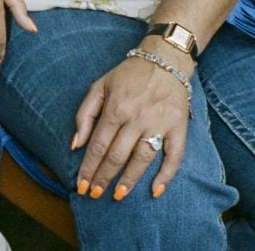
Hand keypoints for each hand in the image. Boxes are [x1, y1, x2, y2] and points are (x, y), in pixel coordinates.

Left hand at [72, 53, 191, 200]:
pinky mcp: (179, 127)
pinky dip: (166, 174)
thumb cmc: (127, 76)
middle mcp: (136, 118)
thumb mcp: (99, 87)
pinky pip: (174, 156)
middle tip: (94, 195)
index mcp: (115, 108)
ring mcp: (159, 124)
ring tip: (118, 195)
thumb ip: (85, 114)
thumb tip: (75, 144)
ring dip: (129, 180)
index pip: (98, 146)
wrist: (164, 60)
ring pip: (142, 158)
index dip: (88, 168)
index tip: (81, 185)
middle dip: (103, 177)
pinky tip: (155, 190)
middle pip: (117, 155)